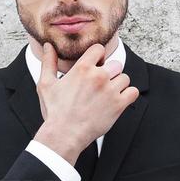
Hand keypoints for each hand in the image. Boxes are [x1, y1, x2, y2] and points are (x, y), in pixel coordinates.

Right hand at [33, 39, 136, 160]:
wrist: (64, 134)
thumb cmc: (55, 111)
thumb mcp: (46, 84)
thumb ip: (48, 62)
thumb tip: (48, 46)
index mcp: (82, 68)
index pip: (99, 49)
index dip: (98, 57)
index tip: (95, 66)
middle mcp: (99, 76)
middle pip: (115, 64)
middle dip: (109, 73)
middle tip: (100, 85)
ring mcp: (110, 90)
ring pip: (124, 78)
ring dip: (118, 84)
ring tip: (108, 94)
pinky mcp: (119, 104)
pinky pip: (133, 92)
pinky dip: (128, 95)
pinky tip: (118, 100)